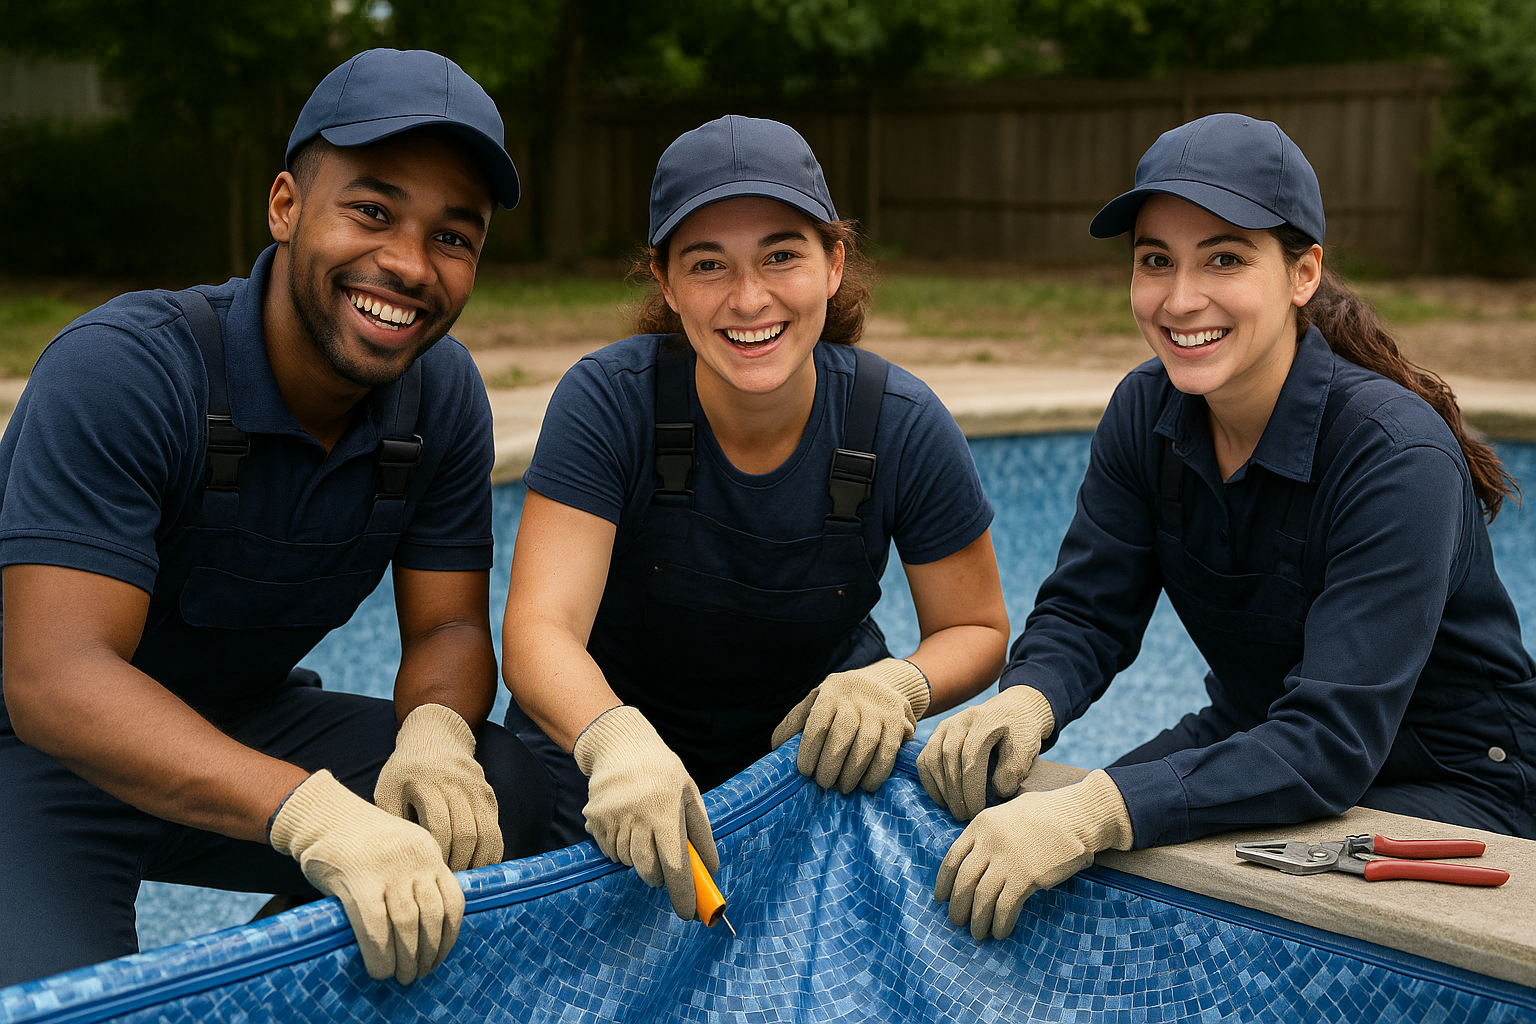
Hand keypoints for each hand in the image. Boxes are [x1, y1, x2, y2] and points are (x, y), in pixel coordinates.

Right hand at [269, 770, 464, 983]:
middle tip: (419, 973)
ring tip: (402, 975)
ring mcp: (387, 870)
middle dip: (429, 953)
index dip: (450, 936)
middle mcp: (414, 860)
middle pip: (433, 916)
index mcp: (428, 851)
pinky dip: (380, 955)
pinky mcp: (359, 881)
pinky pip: (376, 927)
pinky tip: (379, 970)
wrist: (321, 815)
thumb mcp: (401, 848)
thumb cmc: (358, 839)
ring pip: (408, 924)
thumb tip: (424, 928)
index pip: (454, 900)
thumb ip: (416, 876)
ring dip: (407, 958)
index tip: (440, 955)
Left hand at [374, 703, 502, 871]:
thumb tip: (401, 863)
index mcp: (426, 782)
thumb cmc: (404, 770)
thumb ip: (394, 822)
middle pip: (465, 834)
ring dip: (477, 862)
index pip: (439, 828)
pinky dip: (490, 853)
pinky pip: (495, 830)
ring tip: (463, 879)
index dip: (437, 856)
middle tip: (446, 885)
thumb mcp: (387, 790)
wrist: (435, 736)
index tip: (429, 874)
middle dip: (457, 864)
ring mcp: (477, 789)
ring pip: (486, 834)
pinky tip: (477, 867)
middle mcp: (456, 784)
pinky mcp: (488, 795)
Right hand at [573, 705, 717, 919]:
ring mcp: (612, 820)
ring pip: (628, 862)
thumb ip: (701, 832)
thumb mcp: (689, 793)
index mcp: (665, 811)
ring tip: (644, 830)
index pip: (675, 865)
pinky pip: (610, 851)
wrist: (620, 745)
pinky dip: (621, 848)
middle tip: (665, 863)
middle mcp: (637, 818)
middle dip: (659, 876)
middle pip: (648, 871)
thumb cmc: (662, 771)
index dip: (683, 894)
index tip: (689, 912)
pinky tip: (627, 825)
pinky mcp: (594, 820)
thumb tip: (712, 868)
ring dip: (639, 858)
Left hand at [770, 658, 930, 793]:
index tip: (805, 772)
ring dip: (852, 772)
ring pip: (865, 745)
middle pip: (841, 735)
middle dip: (830, 765)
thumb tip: (777, 748)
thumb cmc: (838, 702)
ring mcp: (880, 710)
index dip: (809, 751)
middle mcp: (856, 698)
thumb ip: (795, 723)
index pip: (817, 724)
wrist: (881, 685)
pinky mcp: (899, 723)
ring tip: (842, 787)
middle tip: (824, 783)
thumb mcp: (814, 702)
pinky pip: (888, 753)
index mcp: (831, 692)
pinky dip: (876, 773)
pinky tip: (866, 785)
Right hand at [917, 685, 1053, 820]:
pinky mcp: (938, 733)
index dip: (971, 789)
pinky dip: (930, 781)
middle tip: (965, 816)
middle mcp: (961, 720)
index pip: (970, 758)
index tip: (978, 811)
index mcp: (984, 722)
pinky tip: (942, 799)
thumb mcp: (1027, 748)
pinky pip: (924, 759)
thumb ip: (1015, 769)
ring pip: (933, 759)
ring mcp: (946, 725)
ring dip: (942, 789)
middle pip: (949, 760)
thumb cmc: (1022, 732)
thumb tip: (997, 791)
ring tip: (956, 810)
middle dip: (956, 793)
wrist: (1015, 708)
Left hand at [934, 769, 1131, 940]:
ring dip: (977, 920)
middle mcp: (989, 843)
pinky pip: (1006, 906)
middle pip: (963, 882)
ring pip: (982, 898)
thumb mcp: (1007, 813)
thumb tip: (976, 861)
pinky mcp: (1027, 876)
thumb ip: (989, 834)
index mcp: (981, 825)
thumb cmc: (1046, 814)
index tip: (940, 899)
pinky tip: (1001, 932)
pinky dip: (1000, 923)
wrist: (1077, 815)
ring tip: (978, 933)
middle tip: (958, 921)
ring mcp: (1007, 860)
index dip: (944, 883)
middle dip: (958, 906)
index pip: (952, 859)